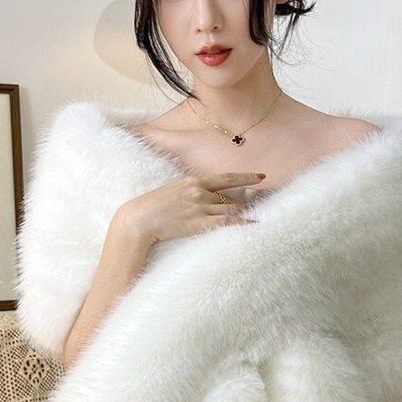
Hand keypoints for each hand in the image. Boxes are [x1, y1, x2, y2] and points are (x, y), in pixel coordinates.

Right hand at [117, 171, 268, 243]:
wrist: (140, 219)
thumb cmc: (152, 207)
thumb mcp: (172, 191)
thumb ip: (188, 191)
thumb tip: (200, 194)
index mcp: (193, 182)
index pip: (225, 178)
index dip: (245, 177)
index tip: (260, 177)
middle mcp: (200, 192)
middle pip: (231, 196)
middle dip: (247, 200)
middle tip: (262, 202)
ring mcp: (200, 207)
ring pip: (231, 208)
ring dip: (244, 212)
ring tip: (256, 215)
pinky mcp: (199, 222)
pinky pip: (227, 221)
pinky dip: (242, 222)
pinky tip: (254, 224)